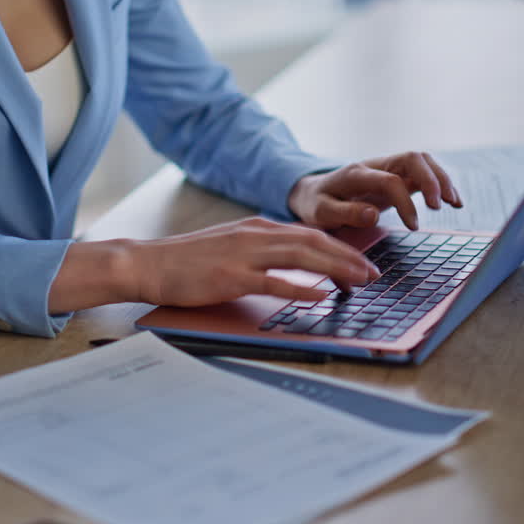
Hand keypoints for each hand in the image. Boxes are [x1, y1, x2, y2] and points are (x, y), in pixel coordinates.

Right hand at [126, 217, 379, 305]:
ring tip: (360, 281)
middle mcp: (255, 236)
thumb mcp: (230, 247)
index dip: (341, 247)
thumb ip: (261, 251)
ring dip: (335, 267)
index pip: (309, 233)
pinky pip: (273, 281)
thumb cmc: (187, 262)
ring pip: (301, 255)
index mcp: (257, 228)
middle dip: (348, 256)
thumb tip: (292, 263)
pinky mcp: (231, 277)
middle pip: (313, 241)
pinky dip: (300, 287)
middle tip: (375, 272)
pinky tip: (321, 295)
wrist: (149, 264)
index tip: (362, 262)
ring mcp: (243, 255)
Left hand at [287, 152, 461, 230]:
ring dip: (441, 179)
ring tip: (454, 203)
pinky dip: (440, 183)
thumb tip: (373, 215)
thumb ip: (345, 214)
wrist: (313, 193)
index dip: (405, 201)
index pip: (389, 180)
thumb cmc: (316, 205)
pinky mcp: (397, 176)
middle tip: (440, 206)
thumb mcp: (321, 213)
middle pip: (412, 158)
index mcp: (356, 174)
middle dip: (431, 180)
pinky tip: (453, 201)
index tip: (413, 226)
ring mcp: (388, 168)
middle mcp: (375, 165)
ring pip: (422, 162)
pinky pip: (423, 173)